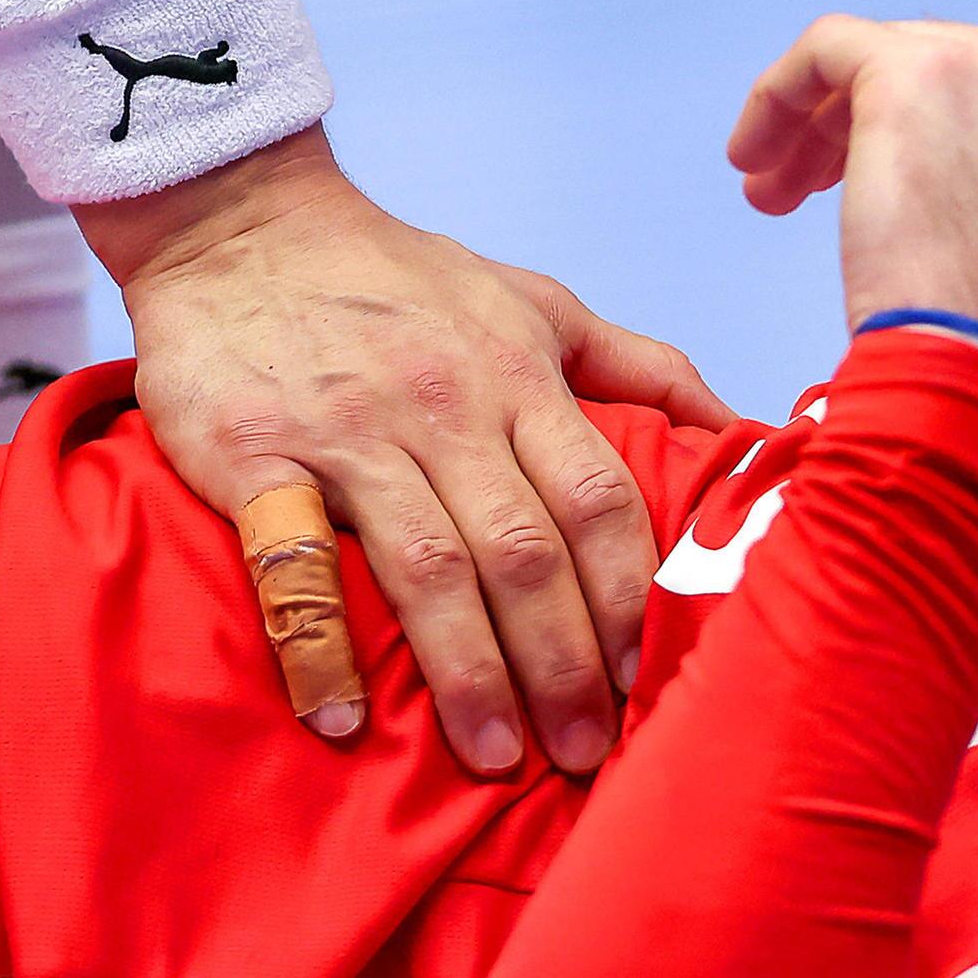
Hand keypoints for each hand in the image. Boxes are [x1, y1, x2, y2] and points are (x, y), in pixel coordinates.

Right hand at [77, 127, 733, 770]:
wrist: (238, 220)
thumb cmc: (396, 277)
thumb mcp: (531, 301)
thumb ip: (637, 367)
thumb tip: (739, 429)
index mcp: (518, 378)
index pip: (599, 502)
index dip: (630, 597)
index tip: (649, 681)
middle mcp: (443, 407)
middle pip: (525, 552)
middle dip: (566, 662)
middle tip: (587, 753)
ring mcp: (348, 434)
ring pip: (430, 567)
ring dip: (472, 674)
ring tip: (501, 757)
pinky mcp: (254, 455)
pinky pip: (293, 560)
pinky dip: (316, 645)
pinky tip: (343, 721)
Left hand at [726, 17, 977, 394]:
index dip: (950, 145)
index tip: (904, 199)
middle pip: (951, 76)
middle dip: (876, 135)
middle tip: (814, 200)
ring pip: (885, 64)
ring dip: (823, 128)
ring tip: (774, 192)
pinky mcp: (915, 69)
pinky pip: (829, 49)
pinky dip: (782, 92)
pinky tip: (752, 158)